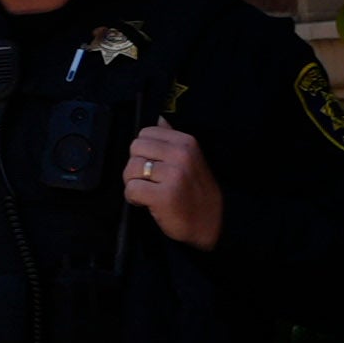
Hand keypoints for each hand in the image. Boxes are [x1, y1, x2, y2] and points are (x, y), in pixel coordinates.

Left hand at [125, 122, 224, 247]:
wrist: (212, 224)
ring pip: (130, 168)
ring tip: (148, 191)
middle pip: (135, 148)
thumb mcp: (191, 159)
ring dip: (133, 183)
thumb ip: (173, 140)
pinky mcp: (164, 196)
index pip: (145, 133)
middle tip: (148, 180)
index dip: (144, 150)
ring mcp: (173, 175)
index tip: (154, 165)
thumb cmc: (195, 191)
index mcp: (187, 142)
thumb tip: (159, 118)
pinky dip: (132, 198)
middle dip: (135, 165)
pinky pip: (131, 189)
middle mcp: (181, 155)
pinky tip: (145, 202)